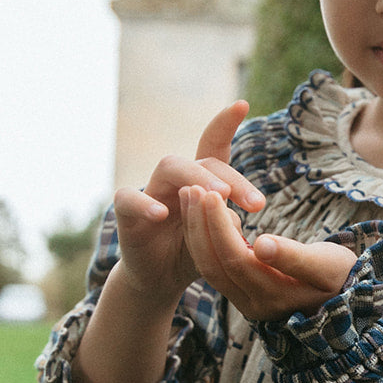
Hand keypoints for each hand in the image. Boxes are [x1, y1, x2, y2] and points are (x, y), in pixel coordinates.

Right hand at [112, 101, 263, 307]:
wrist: (160, 279)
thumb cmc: (193, 252)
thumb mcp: (218, 242)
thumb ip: (228, 227)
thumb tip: (235, 218)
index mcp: (202, 183)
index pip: (214, 146)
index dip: (225, 123)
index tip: (243, 104)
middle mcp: (177, 180)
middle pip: (202, 160)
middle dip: (232, 178)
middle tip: (256, 204)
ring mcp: (150, 192)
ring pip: (170, 165)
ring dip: (197, 178)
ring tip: (219, 198)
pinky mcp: (126, 212)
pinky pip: (128, 198)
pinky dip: (144, 203)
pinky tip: (162, 214)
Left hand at [179, 184, 356, 322]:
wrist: (347, 298)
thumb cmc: (341, 275)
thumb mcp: (327, 264)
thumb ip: (294, 257)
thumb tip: (262, 244)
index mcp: (274, 296)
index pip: (235, 259)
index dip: (219, 226)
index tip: (211, 192)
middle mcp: (254, 305)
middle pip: (215, 264)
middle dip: (200, 225)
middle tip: (192, 187)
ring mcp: (246, 302)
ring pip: (210, 267)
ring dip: (197, 232)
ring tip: (190, 196)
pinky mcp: (243, 294)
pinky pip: (215, 267)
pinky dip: (204, 240)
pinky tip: (200, 215)